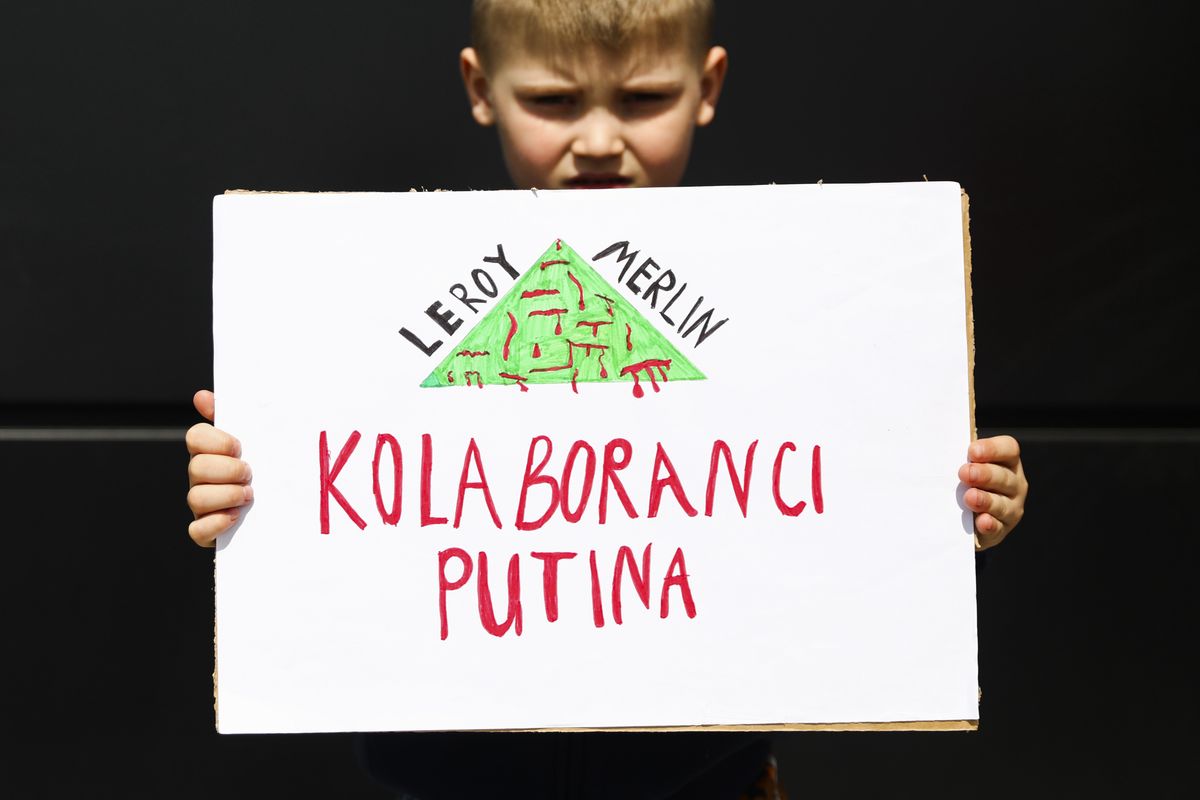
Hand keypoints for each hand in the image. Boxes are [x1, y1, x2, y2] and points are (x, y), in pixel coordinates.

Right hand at [186, 390, 252, 546]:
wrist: (280, 510)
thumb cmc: (265, 469)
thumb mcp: (256, 441)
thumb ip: (233, 417)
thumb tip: (202, 396)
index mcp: (210, 452)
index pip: (195, 437)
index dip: (218, 441)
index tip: (240, 447)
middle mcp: (200, 478)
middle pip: (196, 468)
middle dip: (228, 470)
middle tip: (250, 474)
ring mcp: (201, 505)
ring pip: (195, 498)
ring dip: (227, 496)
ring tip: (249, 496)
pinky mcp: (206, 531)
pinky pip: (197, 530)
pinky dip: (216, 523)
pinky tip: (235, 516)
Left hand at [958, 435, 1027, 550]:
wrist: (962, 517)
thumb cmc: (963, 482)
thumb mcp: (964, 467)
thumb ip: (960, 459)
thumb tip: (943, 452)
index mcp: (1007, 462)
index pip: (1008, 449)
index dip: (993, 449)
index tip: (972, 452)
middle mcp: (1014, 484)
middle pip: (1004, 476)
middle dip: (985, 474)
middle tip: (964, 473)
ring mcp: (1011, 507)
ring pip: (1002, 503)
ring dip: (985, 500)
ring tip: (970, 497)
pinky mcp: (1002, 528)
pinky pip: (998, 527)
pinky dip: (989, 524)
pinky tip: (981, 521)